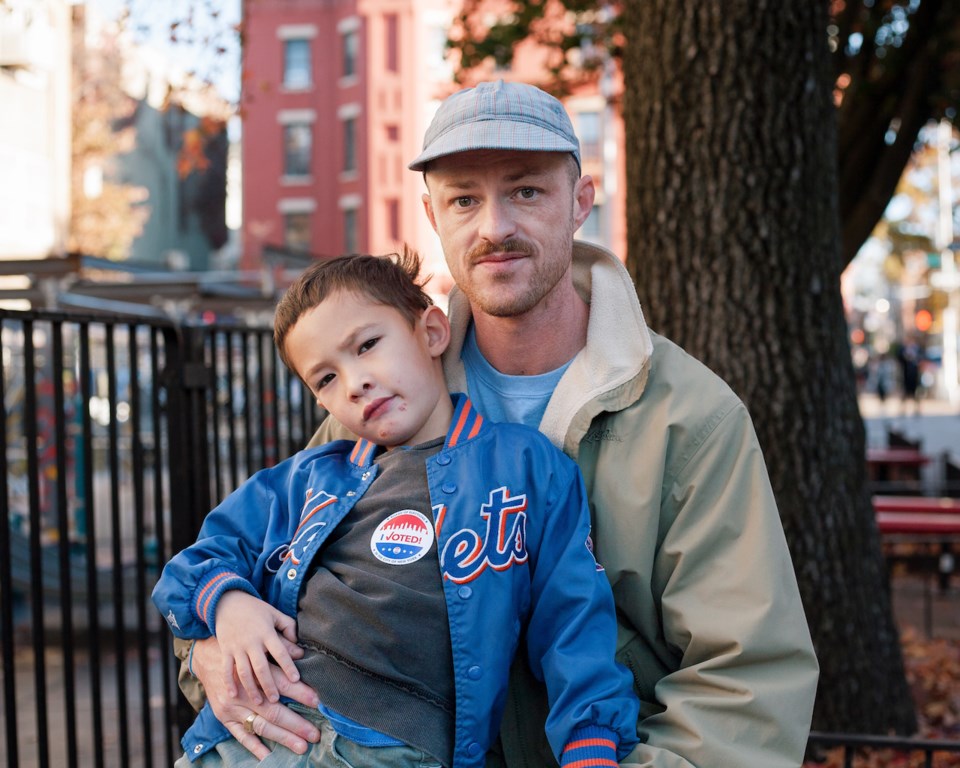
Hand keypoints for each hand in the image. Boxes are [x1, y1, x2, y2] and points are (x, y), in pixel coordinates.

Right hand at [192, 636, 320, 758]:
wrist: (205, 654)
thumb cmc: (241, 645)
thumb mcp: (261, 635)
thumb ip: (282, 644)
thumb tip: (301, 653)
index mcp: (254, 668)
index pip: (281, 682)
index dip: (300, 692)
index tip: (317, 702)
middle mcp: (244, 688)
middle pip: (273, 709)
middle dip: (295, 723)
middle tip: (314, 734)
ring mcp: (232, 704)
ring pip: (259, 724)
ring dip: (281, 736)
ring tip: (300, 746)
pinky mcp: (223, 714)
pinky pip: (239, 733)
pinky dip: (253, 744)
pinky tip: (268, 754)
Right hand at [214, 591, 300, 703]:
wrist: (226, 602)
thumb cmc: (255, 610)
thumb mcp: (274, 614)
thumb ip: (288, 628)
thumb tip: (299, 647)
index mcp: (266, 632)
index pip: (280, 651)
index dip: (288, 665)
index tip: (296, 679)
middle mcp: (251, 641)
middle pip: (261, 666)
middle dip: (269, 684)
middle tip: (276, 700)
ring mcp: (237, 647)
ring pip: (244, 671)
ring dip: (251, 687)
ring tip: (259, 702)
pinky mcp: (225, 651)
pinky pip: (226, 669)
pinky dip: (229, 682)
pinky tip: (233, 695)